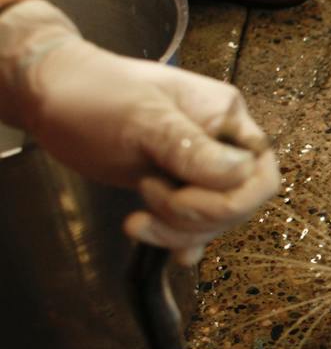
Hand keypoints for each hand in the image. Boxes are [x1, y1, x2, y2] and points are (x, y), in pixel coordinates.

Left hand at [0, 0, 279, 263]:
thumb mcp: (143, 120)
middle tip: (146, 195)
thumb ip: (192, 148)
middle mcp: (222, 143)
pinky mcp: (178, 186)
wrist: (53, 97)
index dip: (228, 198)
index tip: (180, 197)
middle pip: (239, 202)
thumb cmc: (95, 95)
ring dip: (179, 230)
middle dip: (195, 216)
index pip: (258, 172)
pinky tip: (173, 253)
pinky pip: (197, 223)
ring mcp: (201, 167)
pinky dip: (183, 239)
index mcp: (226, 117)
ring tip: (135, 219)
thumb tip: (241, 175)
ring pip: (216, 219)